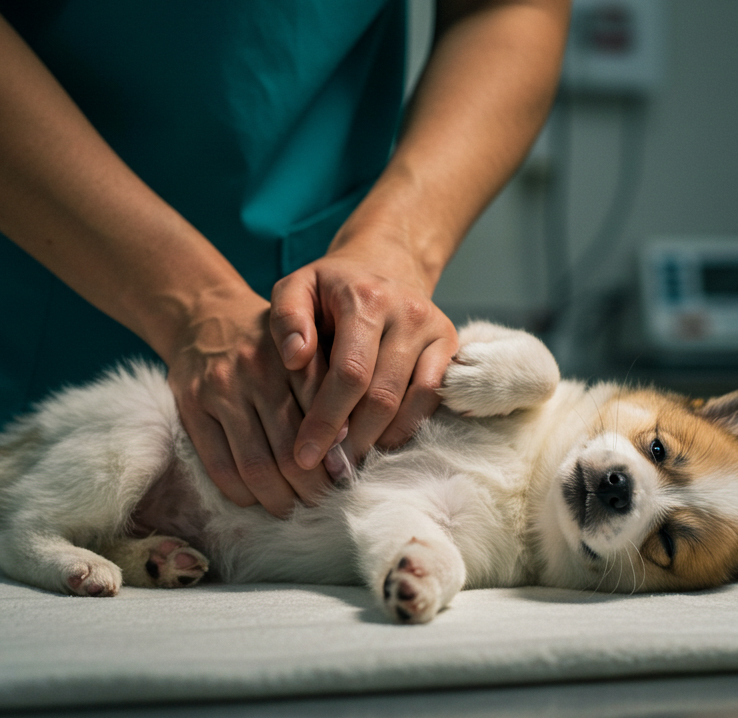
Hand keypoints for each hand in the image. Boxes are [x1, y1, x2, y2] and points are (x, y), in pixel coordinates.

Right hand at [164, 288, 332, 516]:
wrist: (205, 315)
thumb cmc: (271, 340)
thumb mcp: (308, 342)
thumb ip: (329, 383)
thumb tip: (351, 445)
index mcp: (295, 355)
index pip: (325, 417)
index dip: (338, 456)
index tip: (347, 477)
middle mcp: (258, 370)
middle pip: (292, 451)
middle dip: (312, 488)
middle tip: (324, 503)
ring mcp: (222, 390)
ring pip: (256, 466)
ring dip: (279, 500)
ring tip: (293, 508)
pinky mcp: (193, 408)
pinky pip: (220, 467)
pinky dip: (242, 494)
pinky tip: (257, 498)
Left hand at [270, 243, 459, 469]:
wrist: (385, 265)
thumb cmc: (330, 288)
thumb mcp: (297, 286)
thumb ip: (286, 318)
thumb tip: (293, 358)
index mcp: (366, 299)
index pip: (349, 372)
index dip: (326, 419)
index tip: (304, 456)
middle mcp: (408, 313)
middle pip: (382, 395)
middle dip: (352, 440)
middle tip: (327, 472)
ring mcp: (435, 331)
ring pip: (411, 403)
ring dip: (379, 441)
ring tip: (349, 464)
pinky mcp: (450, 347)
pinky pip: (432, 400)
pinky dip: (405, 428)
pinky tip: (379, 443)